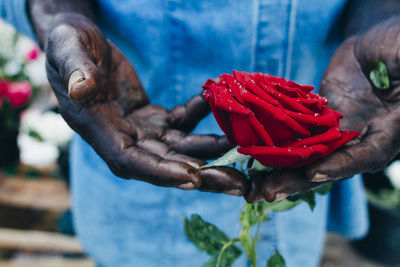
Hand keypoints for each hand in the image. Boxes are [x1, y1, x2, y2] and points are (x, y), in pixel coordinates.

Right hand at [45, 13, 245, 193]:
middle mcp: (121, 138)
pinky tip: (221, 104)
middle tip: (238, 183)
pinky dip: (201, 115)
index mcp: (97, 130)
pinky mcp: (153, 117)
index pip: (130, 161)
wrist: (79, 43)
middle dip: (201, 175)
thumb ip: (74, 69)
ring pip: (180, 149)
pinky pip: (182, 121)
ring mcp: (140, 130)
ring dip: (212, 153)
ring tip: (246, 155)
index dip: (160, 172)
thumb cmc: (67, 45)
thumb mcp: (66, 50)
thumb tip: (83, 88)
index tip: (193, 178)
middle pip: (164, 165)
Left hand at [246, 17, 399, 201]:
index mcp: (388, 130)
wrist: (371, 52)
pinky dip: (271, 146)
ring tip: (250, 188)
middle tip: (267, 193)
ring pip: (304, 156)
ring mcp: (333, 133)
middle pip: (327, 166)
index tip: (314, 172)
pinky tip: (248, 154)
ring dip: (278, 172)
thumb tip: (385, 81)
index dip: (341, 166)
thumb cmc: (396, 49)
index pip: (366, 155)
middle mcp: (358, 140)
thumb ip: (397, 68)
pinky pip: (292, 136)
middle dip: (297, 181)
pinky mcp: (312, 123)